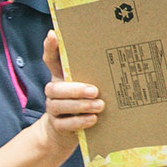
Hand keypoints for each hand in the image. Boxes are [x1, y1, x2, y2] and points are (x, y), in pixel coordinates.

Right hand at [40, 31, 101, 147]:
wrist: (65, 131)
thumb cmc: (83, 102)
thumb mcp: (88, 84)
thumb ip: (96, 71)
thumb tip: (117, 50)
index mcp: (61, 77)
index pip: (51, 60)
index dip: (50, 48)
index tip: (54, 35)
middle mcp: (54, 92)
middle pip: (55, 88)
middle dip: (74, 89)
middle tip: (94, 90)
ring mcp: (53, 109)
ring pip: (59, 106)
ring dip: (80, 105)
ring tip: (99, 105)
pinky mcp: (57, 126)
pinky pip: (64, 124)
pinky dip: (79, 121)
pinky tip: (93, 119)